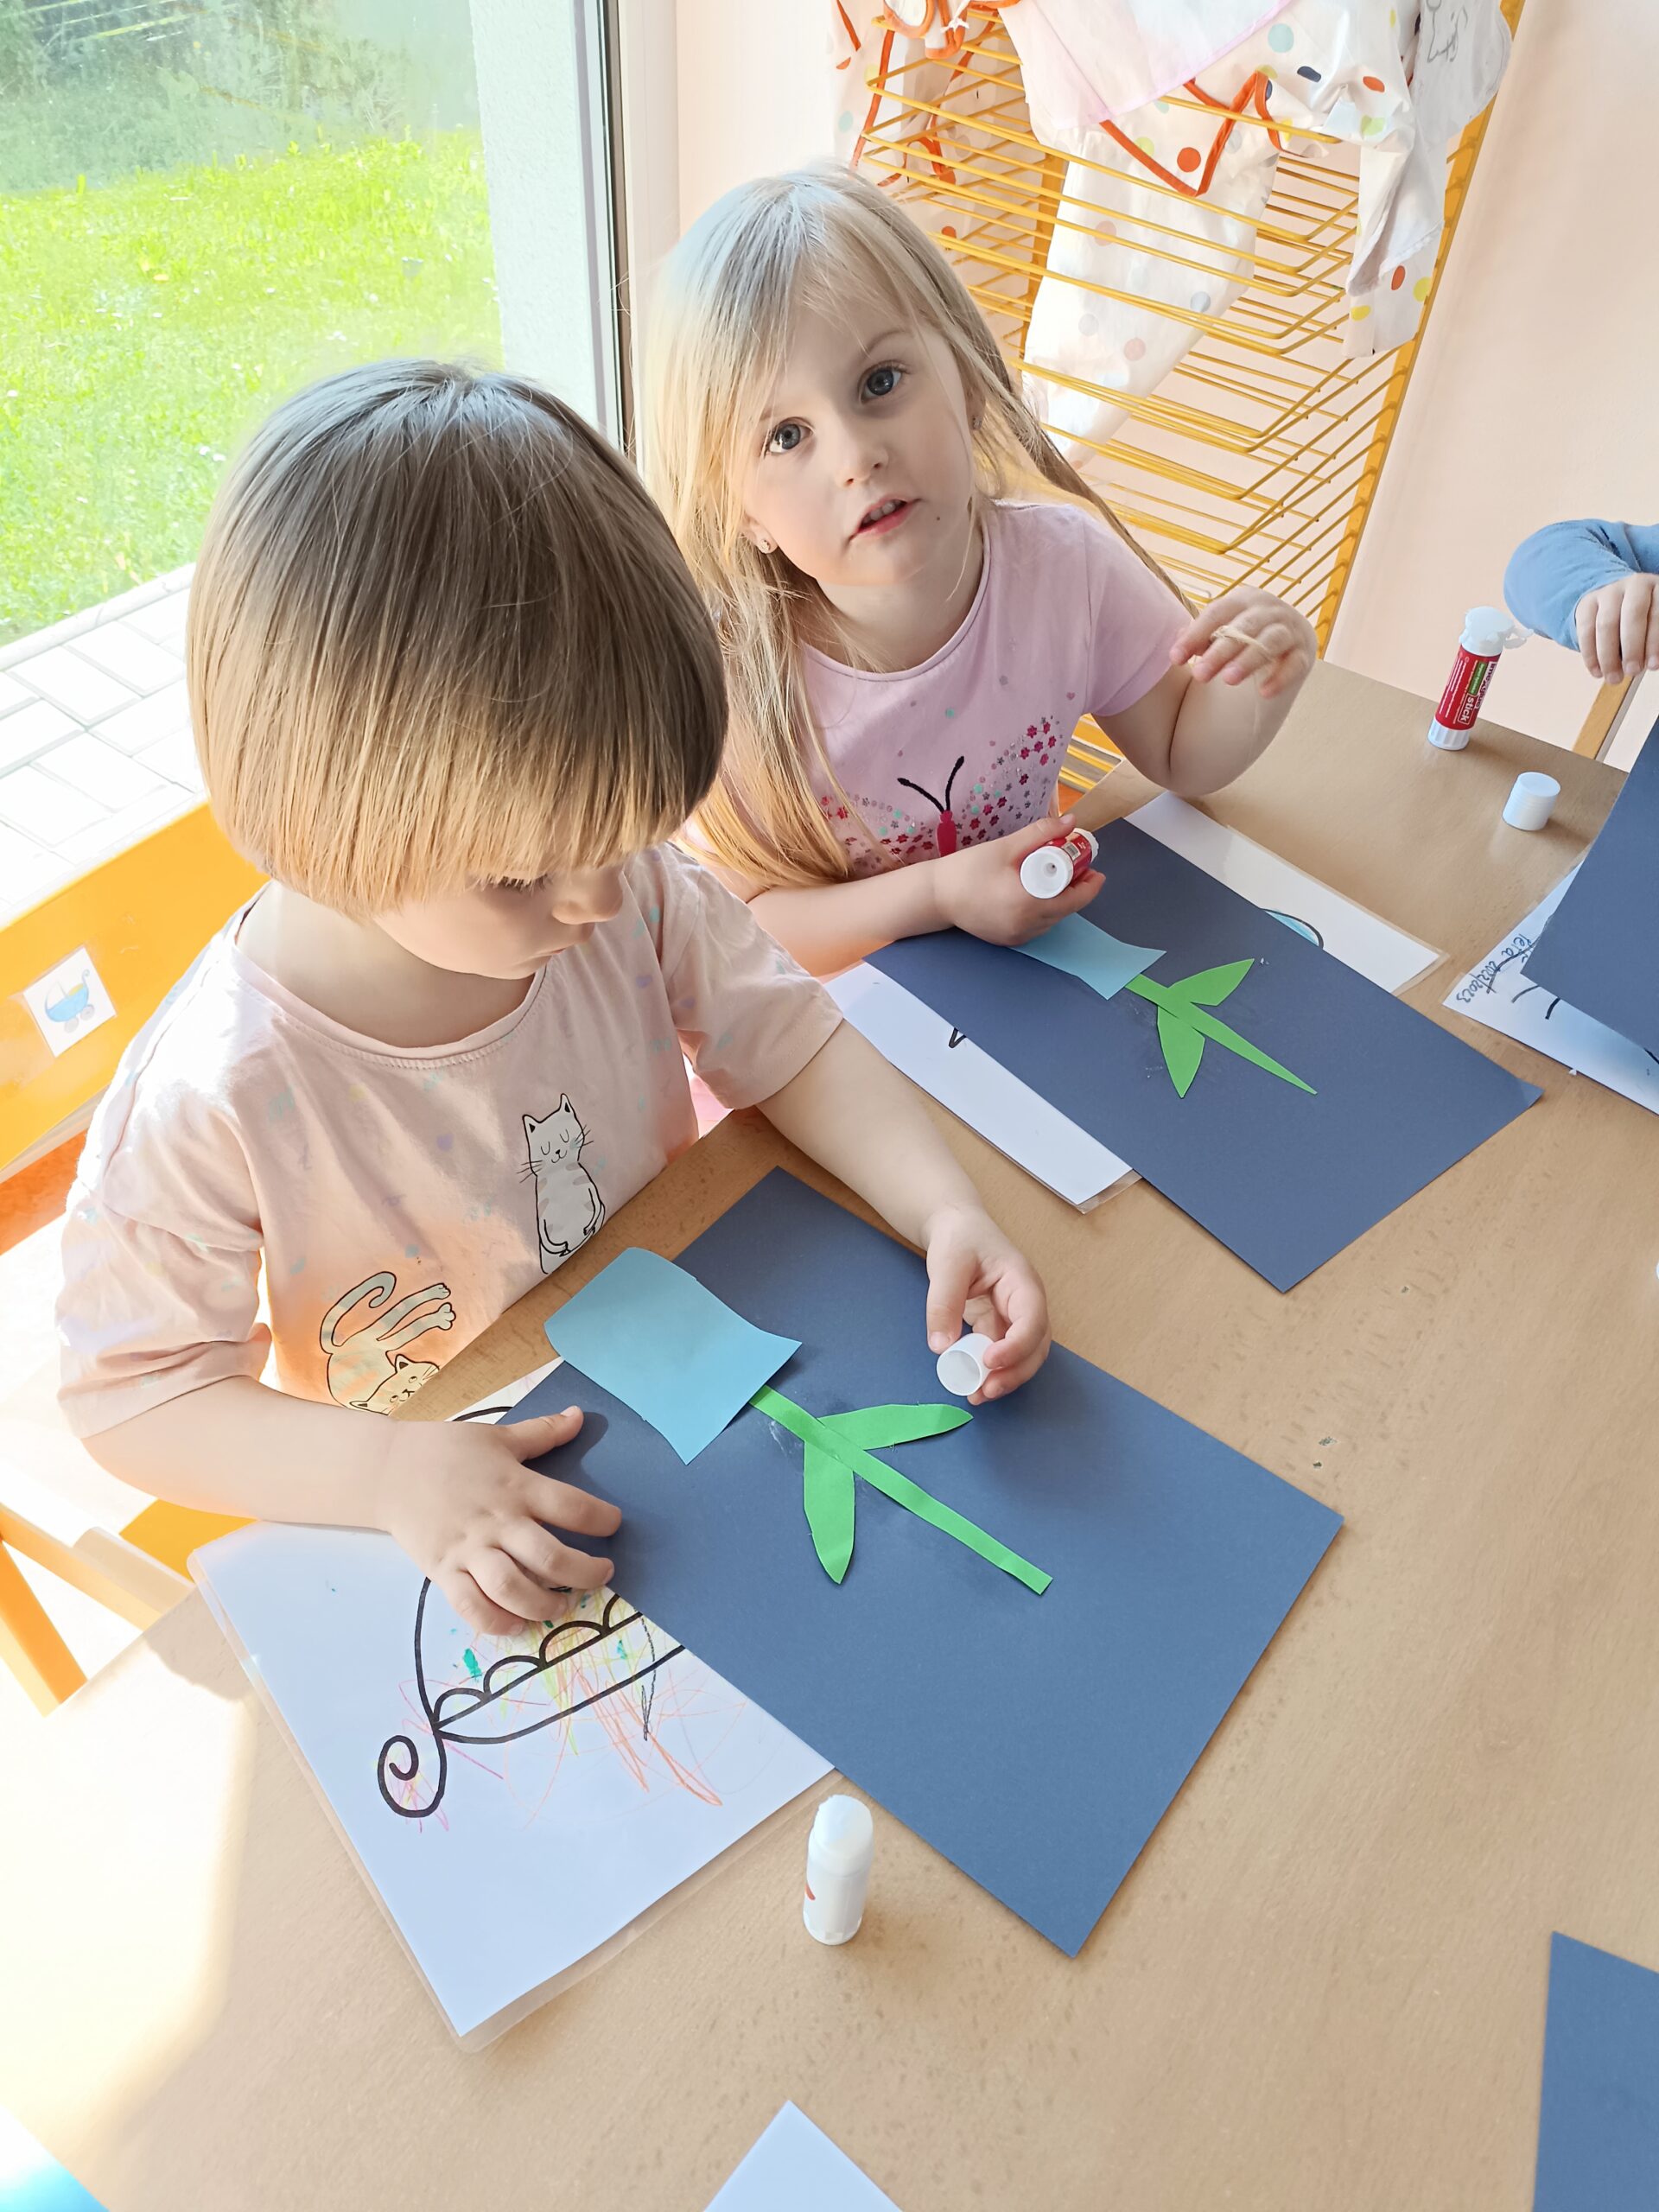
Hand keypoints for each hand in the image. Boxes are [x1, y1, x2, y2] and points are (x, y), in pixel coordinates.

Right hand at [374, 1408, 620, 1636]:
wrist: (387, 1469)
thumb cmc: (445, 1450)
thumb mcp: (497, 1436)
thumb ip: (542, 1432)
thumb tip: (581, 1415)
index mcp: (515, 1485)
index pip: (572, 1506)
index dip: (602, 1519)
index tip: (614, 1525)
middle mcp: (497, 1521)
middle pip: (551, 1557)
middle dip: (586, 1572)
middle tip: (603, 1574)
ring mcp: (469, 1550)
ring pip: (514, 1588)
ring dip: (546, 1604)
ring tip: (562, 1604)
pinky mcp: (442, 1572)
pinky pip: (472, 1607)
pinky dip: (497, 1622)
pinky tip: (518, 1625)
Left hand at [921, 1202, 1050, 1400]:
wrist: (957, 1229)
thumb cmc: (959, 1239)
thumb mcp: (947, 1266)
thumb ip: (943, 1304)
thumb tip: (941, 1347)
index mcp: (1022, 1282)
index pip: (1032, 1320)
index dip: (1017, 1345)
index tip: (990, 1361)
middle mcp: (1026, 1304)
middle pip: (1035, 1346)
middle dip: (1014, 1372)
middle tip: (984, 1391)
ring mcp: (1014, 1317)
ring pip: (1021, 1356)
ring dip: (1004, 1378)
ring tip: (977, 1395)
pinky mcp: (998, 1327)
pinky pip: (1000, 1354)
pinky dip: (989, 1372)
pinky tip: (970, 1383)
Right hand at [932, 815, 1102, 945]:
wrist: (935, 896)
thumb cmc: (968, 870)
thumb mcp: (1006, 847)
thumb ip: (1040, 833)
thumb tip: (1071, 822)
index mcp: (1029, 904)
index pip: (1073, 900)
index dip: (1089, 887)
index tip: (1096, 871)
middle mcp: (1026, 926)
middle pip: (1065, 911)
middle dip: (1077, 891)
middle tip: (1081, 870)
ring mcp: (1017, 936)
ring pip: (1052, 921)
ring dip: (1062, 903)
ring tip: (1062, 881)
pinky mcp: (1007, 940)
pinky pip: (1037, 927)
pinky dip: (1045, 912)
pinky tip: (1040, 896)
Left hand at [1171, 587, 1316, 701]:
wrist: (1289, 634)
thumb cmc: (1245, 632)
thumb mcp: (1222, 630)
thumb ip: (1201, 638)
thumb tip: (1177, 648)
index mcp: (1243, 600)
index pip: (1217, 613)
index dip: (1195, 634)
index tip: (1175, 658)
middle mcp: (1269, 610)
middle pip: (1244, 627)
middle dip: (1220, 652)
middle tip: (1200, 675)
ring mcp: (1290, 629)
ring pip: (1270, 641)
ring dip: (1249, 660)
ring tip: (1229, 680)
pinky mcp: (1304, 652)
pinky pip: (1294, 664)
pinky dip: (1280, 678)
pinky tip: (1264, 693)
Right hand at [1575, 573, 1658, 681]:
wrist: (1619, 601)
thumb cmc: (1645, 618)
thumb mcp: (1655, 624)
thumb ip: (1654, 639)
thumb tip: (1653, 663)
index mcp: (1657, 588)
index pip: (1657, 614)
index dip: (1654, 642)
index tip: (1653, 666)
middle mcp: (1634, 585)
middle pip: (1632, 615)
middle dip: (1632, 647)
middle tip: (1632, 671)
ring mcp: (1608, 592)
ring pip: (1605, 624)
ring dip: (1608, 656)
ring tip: (1613, 677)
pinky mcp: (1587, 603)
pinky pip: (1586, 630)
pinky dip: (1590, 655)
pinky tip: (1597, 671)